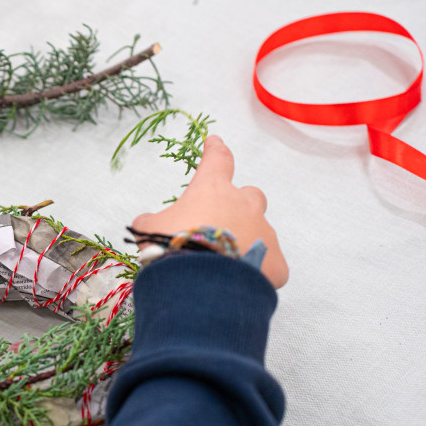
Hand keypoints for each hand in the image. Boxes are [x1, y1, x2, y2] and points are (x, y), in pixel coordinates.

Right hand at [131, 135, 287, 287]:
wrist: (198, 283)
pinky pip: (270, 262)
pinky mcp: (276, 262)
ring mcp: (265, 233)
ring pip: (262, 230)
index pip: (217, 160)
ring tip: (225, 263)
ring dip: (246, 241)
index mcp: (213, 191)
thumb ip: (151, 221)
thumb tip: (150, 223)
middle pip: (250, 195)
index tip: (215, 141)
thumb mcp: (149, 229)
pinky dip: (257, 270)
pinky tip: (239, 282)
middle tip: (221, 226)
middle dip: (239, 205)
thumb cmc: (171, 247)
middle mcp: (244, 206)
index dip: (215, 150)